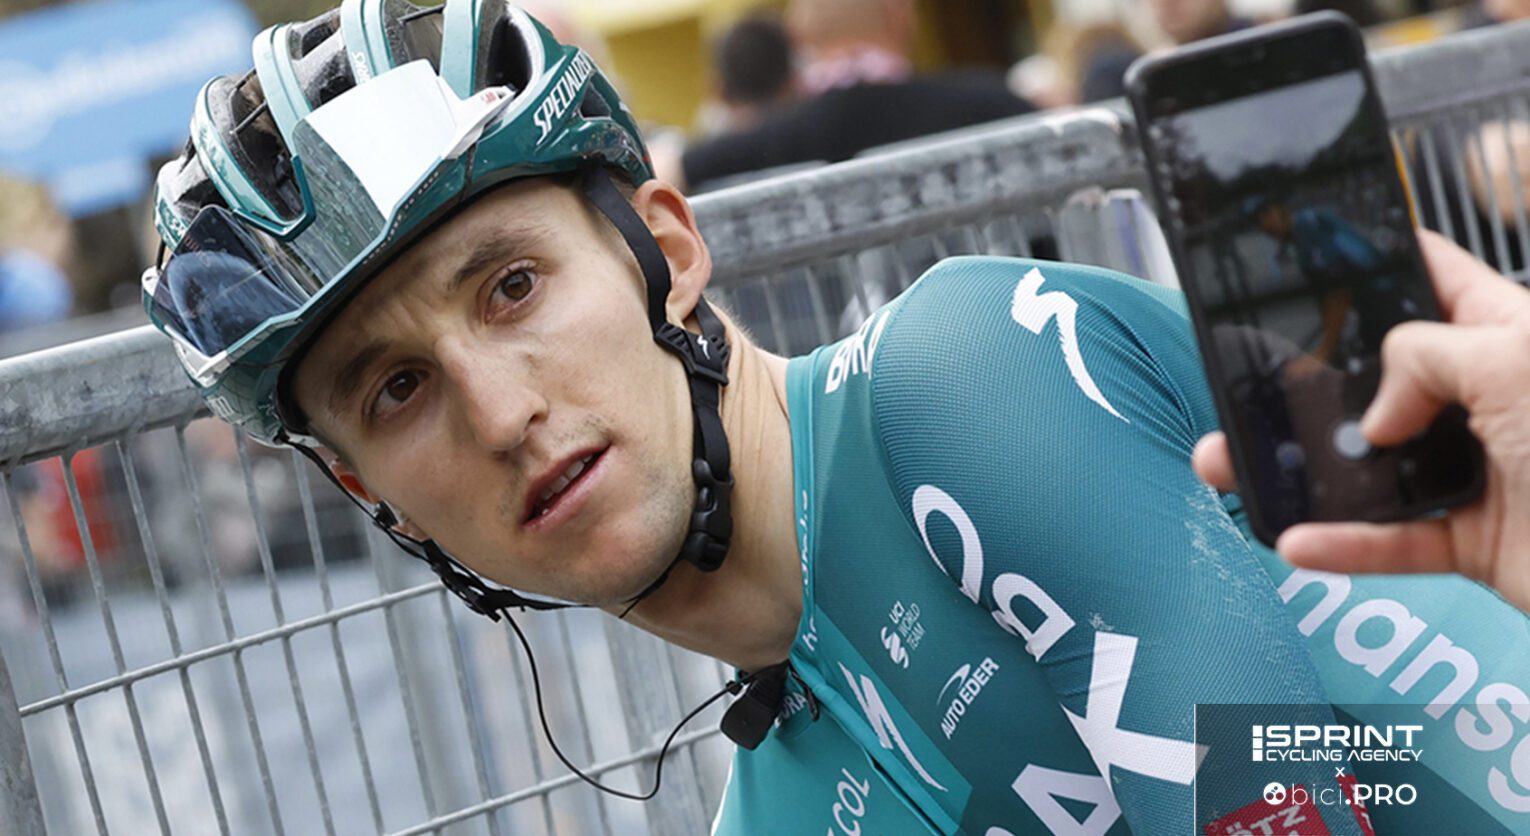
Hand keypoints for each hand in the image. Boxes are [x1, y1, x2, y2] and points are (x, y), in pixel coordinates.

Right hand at [1192, 230, 1529, 612]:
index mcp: (1506, 333)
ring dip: (1301, 472)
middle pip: (1378, 379)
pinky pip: (1387, 541)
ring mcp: (1473, 468)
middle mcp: (1484, 397)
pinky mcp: (1466, 536)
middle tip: (1250, 382)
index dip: (1379, 263)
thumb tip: (1375, 413)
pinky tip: (1301, 538)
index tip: (1316, 254)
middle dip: (1307, 383)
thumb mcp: (1516, 360)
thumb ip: (1427, 360)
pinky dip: (1341, 545)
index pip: (1434, 281)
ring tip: (1235, 466)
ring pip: (1367, 467)